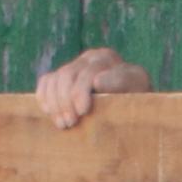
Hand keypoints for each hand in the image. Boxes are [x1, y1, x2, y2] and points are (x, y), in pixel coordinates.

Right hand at [35, 46, 149, 130]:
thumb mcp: (136, 93)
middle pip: (68, 75)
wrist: (128, 109)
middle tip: (71, 123)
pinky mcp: (62, 76)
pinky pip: (46, 81)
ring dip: (55, 103)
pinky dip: (44, 97)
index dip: (81, 91)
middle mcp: (91, 58)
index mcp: (108, 59)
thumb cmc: (134, 103)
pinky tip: (50, 112)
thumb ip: (121, 84)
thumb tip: (97, 81)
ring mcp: (75, 66)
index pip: (89, 71)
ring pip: (55, 79)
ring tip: (63, 124)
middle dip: (66, 100)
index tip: (83, 111)